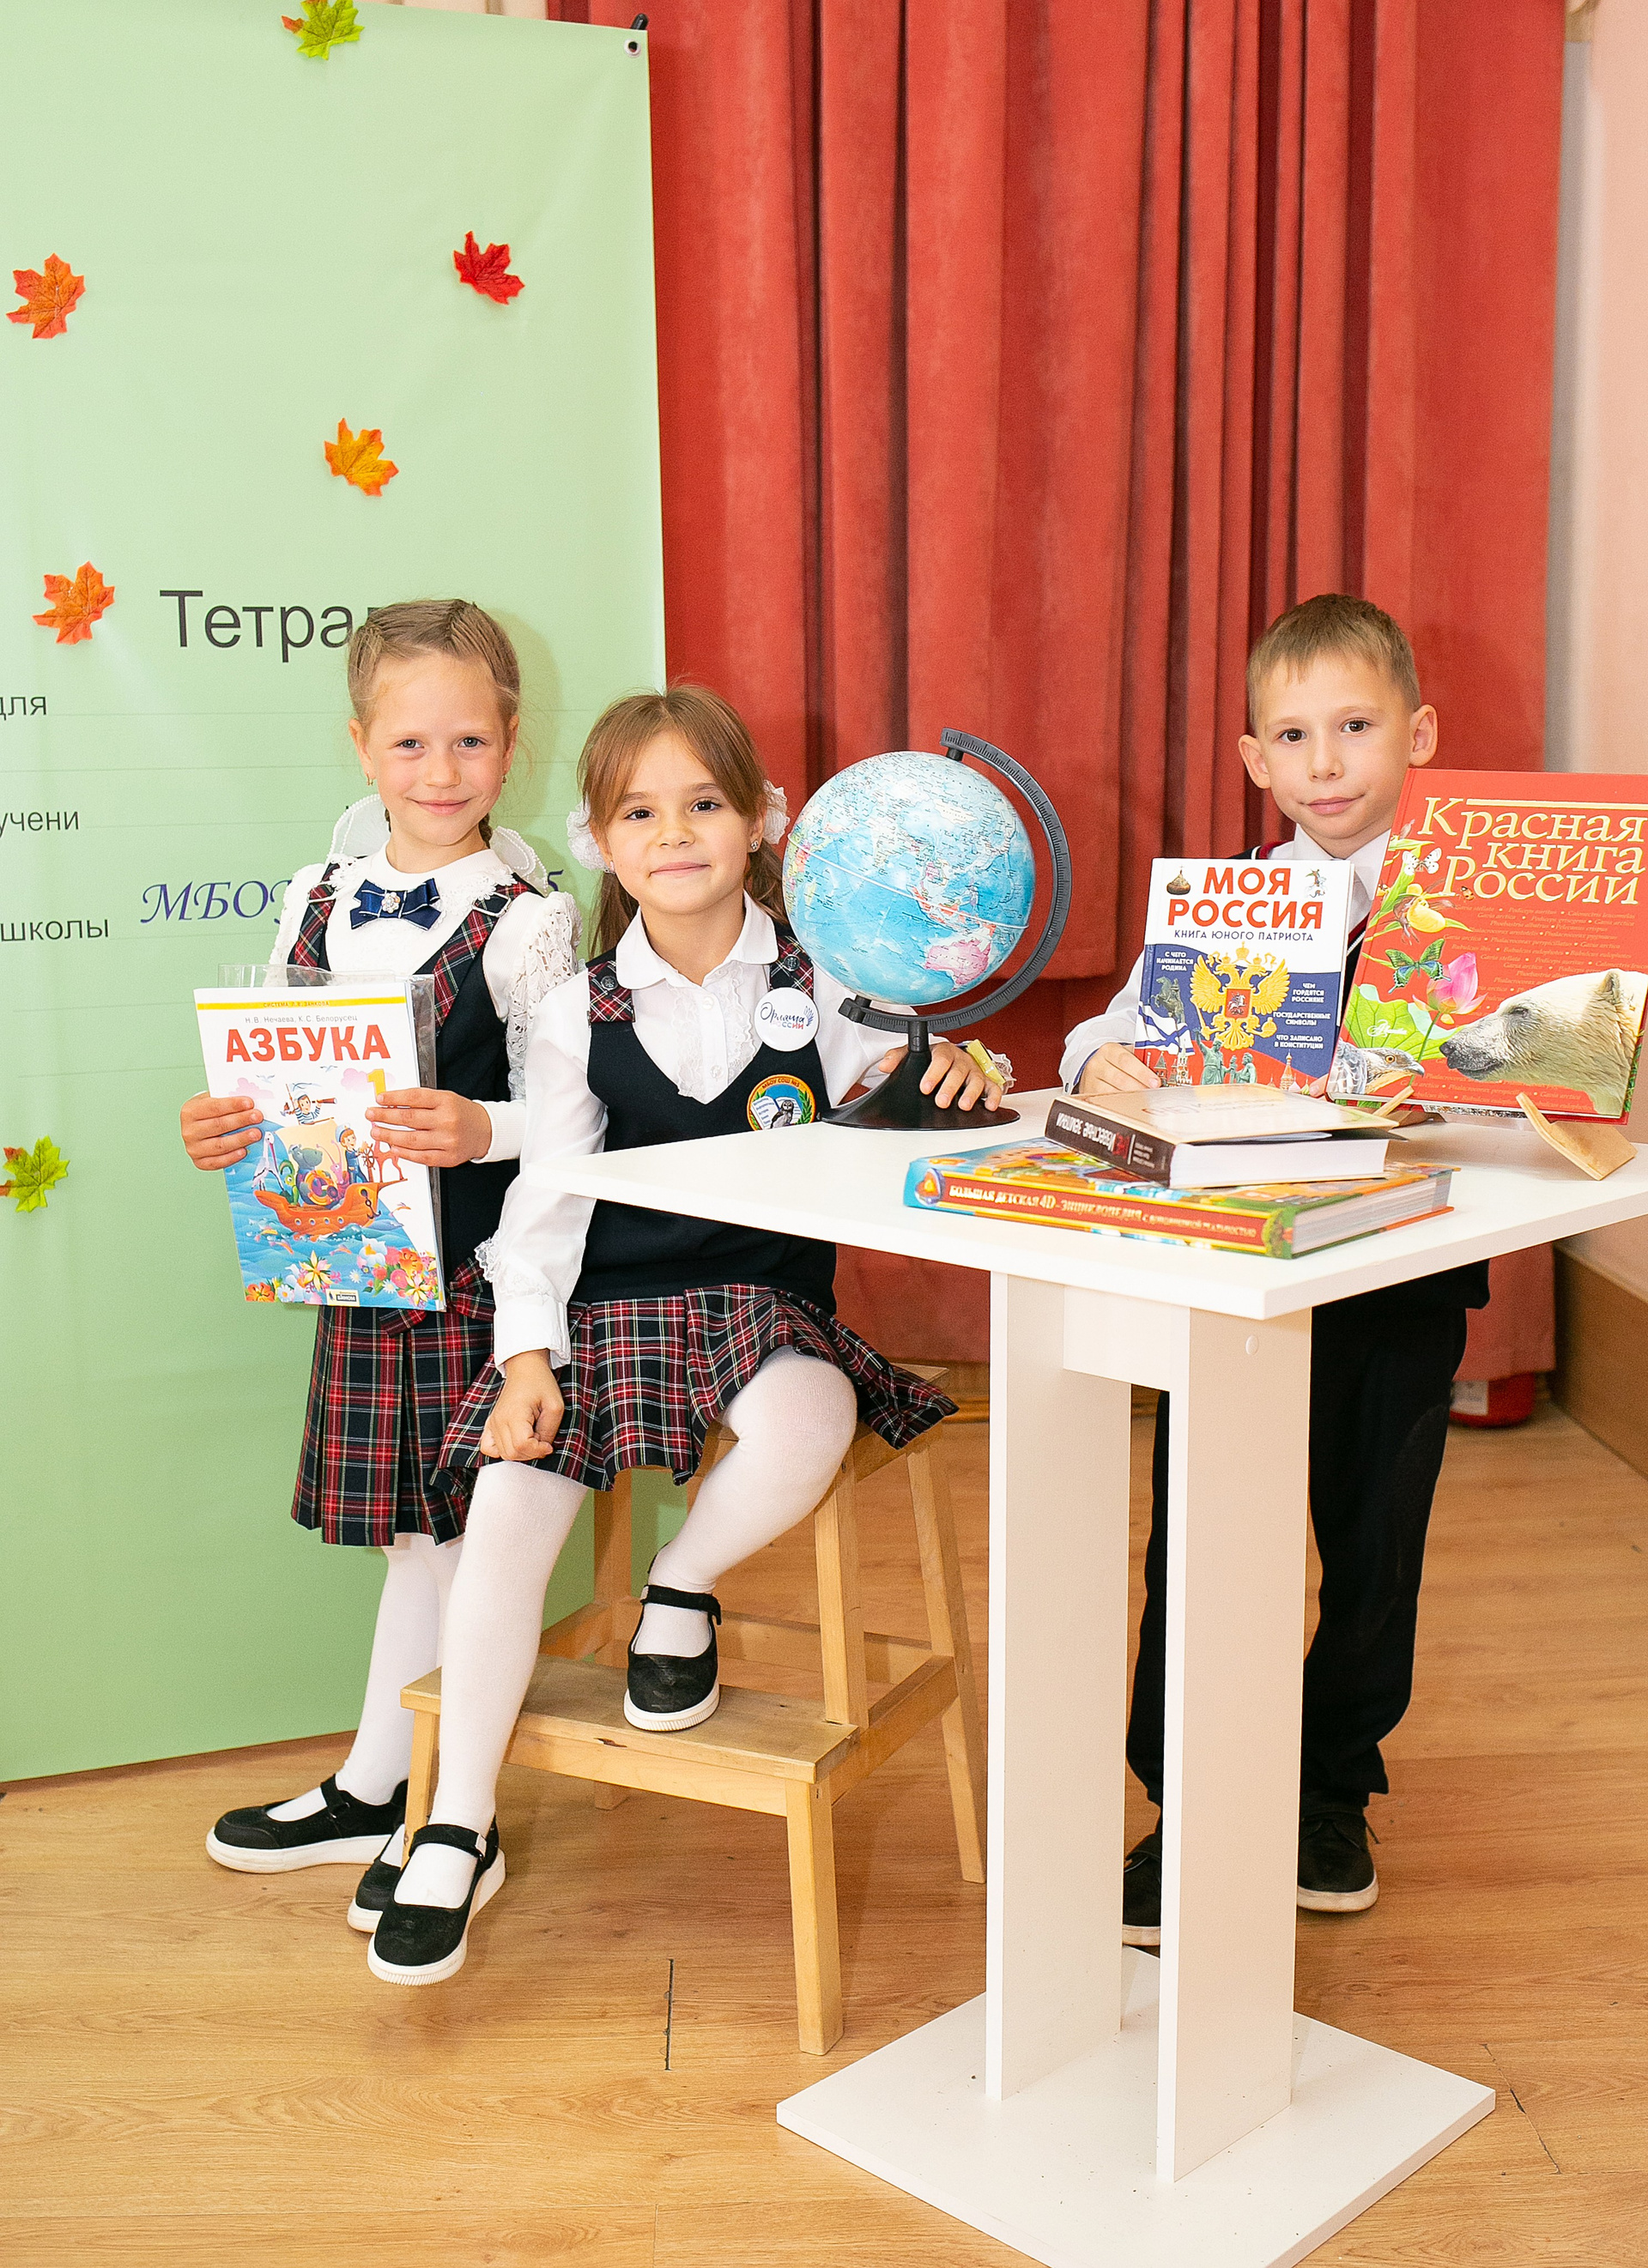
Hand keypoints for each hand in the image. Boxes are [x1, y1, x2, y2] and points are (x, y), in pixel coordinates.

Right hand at [181, 1092, 260, 1169]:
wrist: (198, 1128)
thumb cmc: (210, 1112)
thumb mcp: (214, 1100)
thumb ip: (229, 1101)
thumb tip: (251, 1104)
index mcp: (190, 1111)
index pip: (214, 1107)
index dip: (233, 1105)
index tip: (250, 1103)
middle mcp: (189, 1131)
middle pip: (218, 1126)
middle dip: (241, 1120)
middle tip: (257, 1117)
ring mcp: (193, 1148)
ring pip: (220, 1145)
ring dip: (241, 1139)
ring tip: (256, 1133)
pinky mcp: (200, 1162)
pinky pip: (217, 1162)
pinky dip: (232, 1157)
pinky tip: (244, 1151)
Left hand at [366, 1088, 492, 1168]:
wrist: (485, 1131)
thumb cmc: (461, 1113)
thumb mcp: (445, 1098)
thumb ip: (421, 1100)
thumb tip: (391, 1104)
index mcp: (446, 1101)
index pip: (414, 1097)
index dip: (393, 1098)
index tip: (379, 1099)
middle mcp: (447, 1120)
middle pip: (409, 1118)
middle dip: (385, 1116)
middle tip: (371, 1115)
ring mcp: (448, 1141)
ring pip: (411, 1139)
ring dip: (389, 1135)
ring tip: (376, 1131)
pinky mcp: (448, 1157)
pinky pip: (421, 1157)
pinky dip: (404, 1153)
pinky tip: (393, 1147)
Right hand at [479, 1353, 564, 1460]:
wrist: (525, 1369)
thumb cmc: (541, 1384)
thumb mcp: (555, 1406)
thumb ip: (549, 1431)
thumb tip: (543, 1448)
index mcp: (515, 1414)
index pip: (522, 1446)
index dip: (538, 1450)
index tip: (549, 1444)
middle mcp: (499, 1421)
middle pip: (512, 1454)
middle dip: (531, 1453)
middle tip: (542, 1441)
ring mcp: (492, 1423)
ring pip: (503, 1454)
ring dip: (521, 1453)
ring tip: (532, 1439)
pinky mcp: (490, 1424)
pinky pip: (488, 1448)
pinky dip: (501, 1452)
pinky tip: (515, 1444)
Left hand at [875, 1040, 1004, 1112]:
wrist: (950, 1059)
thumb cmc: (932, 1059)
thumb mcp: (914, 1055)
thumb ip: (898, 1057)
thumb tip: (884, 1065)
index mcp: (943, 1052)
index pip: (940, 1059)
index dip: (933, 1073)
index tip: (925, 1087)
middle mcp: (961, 1060)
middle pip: (958, 1072)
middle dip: (950, 1087)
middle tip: (941, 1101)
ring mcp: (974, 1072)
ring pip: (975, 1080)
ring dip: (971, 1094)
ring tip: (964, 1105)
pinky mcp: (985, 1082)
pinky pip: (993, 1088)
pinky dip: (993, 1097)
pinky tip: (989, 1106)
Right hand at [1076, 1043, 1160, 1098]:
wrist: (1097, 1068)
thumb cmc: (1117, 1062)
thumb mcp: (1127, 1055)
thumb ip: (1142, 1061)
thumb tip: (1163, 1072)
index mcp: (1109, 1050)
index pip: (1126, 1061)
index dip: (1142, 1073)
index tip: (1155, 1082)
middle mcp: (1098, 1064)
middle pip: (1120, 1078)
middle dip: (1139, 1088)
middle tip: (1153, 1094)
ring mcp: (1091, 1079)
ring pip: (1113, 1092)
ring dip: (1131, 1098)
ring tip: (1144, 1100)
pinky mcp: (1089, 1093)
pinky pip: (1106, 1101)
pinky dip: (1120, 1104)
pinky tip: (1130, 1105)